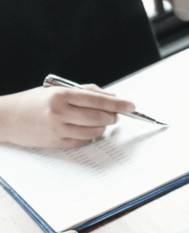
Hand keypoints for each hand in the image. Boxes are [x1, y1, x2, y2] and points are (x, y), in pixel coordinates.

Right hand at [0, 84, 135, 148]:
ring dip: (103, 127)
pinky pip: (84, 142)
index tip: (132, 106)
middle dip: (112, 116)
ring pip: (94, 131)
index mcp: (61, 95)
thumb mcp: (57, 90)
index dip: (118, 103)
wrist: (7, 118)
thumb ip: (85, 91)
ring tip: (100, 121)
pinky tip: (87, 130)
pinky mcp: (58, 143)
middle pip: (99, 117)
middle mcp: (61, 112)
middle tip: (116, 115)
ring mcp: (59, 130)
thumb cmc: (34, 102)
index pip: (98, 99)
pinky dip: (90, 136)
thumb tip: (111, 96)